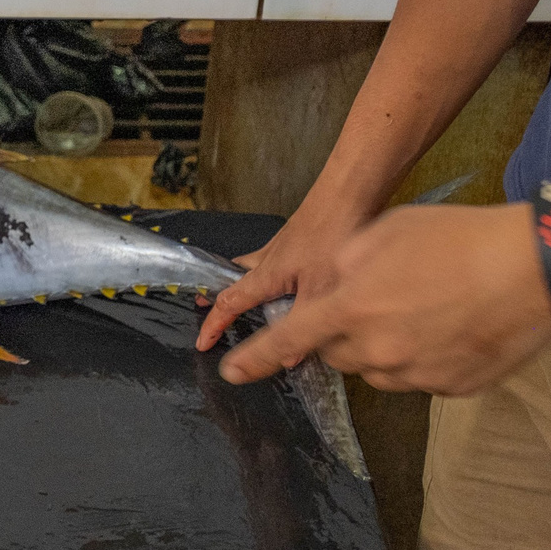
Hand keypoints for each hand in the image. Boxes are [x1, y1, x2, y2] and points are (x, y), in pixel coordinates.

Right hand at [194, 195, 371, 351]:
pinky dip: (275, 274)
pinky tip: (296, 281)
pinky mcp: (301, 237)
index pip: (228, 303)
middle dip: (221, 297)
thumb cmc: (332, 235)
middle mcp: (268, 259)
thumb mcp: (320, 289)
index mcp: (266, 275)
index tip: (202, 343)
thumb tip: (289, 357)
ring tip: (252, 300)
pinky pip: (278, 261)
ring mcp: (284, 245)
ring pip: (255, 269)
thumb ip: (302, 322)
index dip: (213, 325)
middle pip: (234, 279)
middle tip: (209, 309)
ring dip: (247, 284)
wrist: (348, 193)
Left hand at [217, 203, 550, 395]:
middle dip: (341, 332)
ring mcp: (417, 375)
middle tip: (377, 299)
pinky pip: (418, 378)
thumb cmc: (459, 238)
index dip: (255, 358)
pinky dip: (421, 358)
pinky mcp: (451, 388)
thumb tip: (328, 285)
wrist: (535, 269)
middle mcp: (377, 351)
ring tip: (421, 308)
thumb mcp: (386, 231)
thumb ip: (343, 261)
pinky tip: (449, 326)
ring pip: (377, 369)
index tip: (230, 372)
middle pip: (337, 354)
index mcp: (352, 308)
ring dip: (381, 346)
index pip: (289, 340)